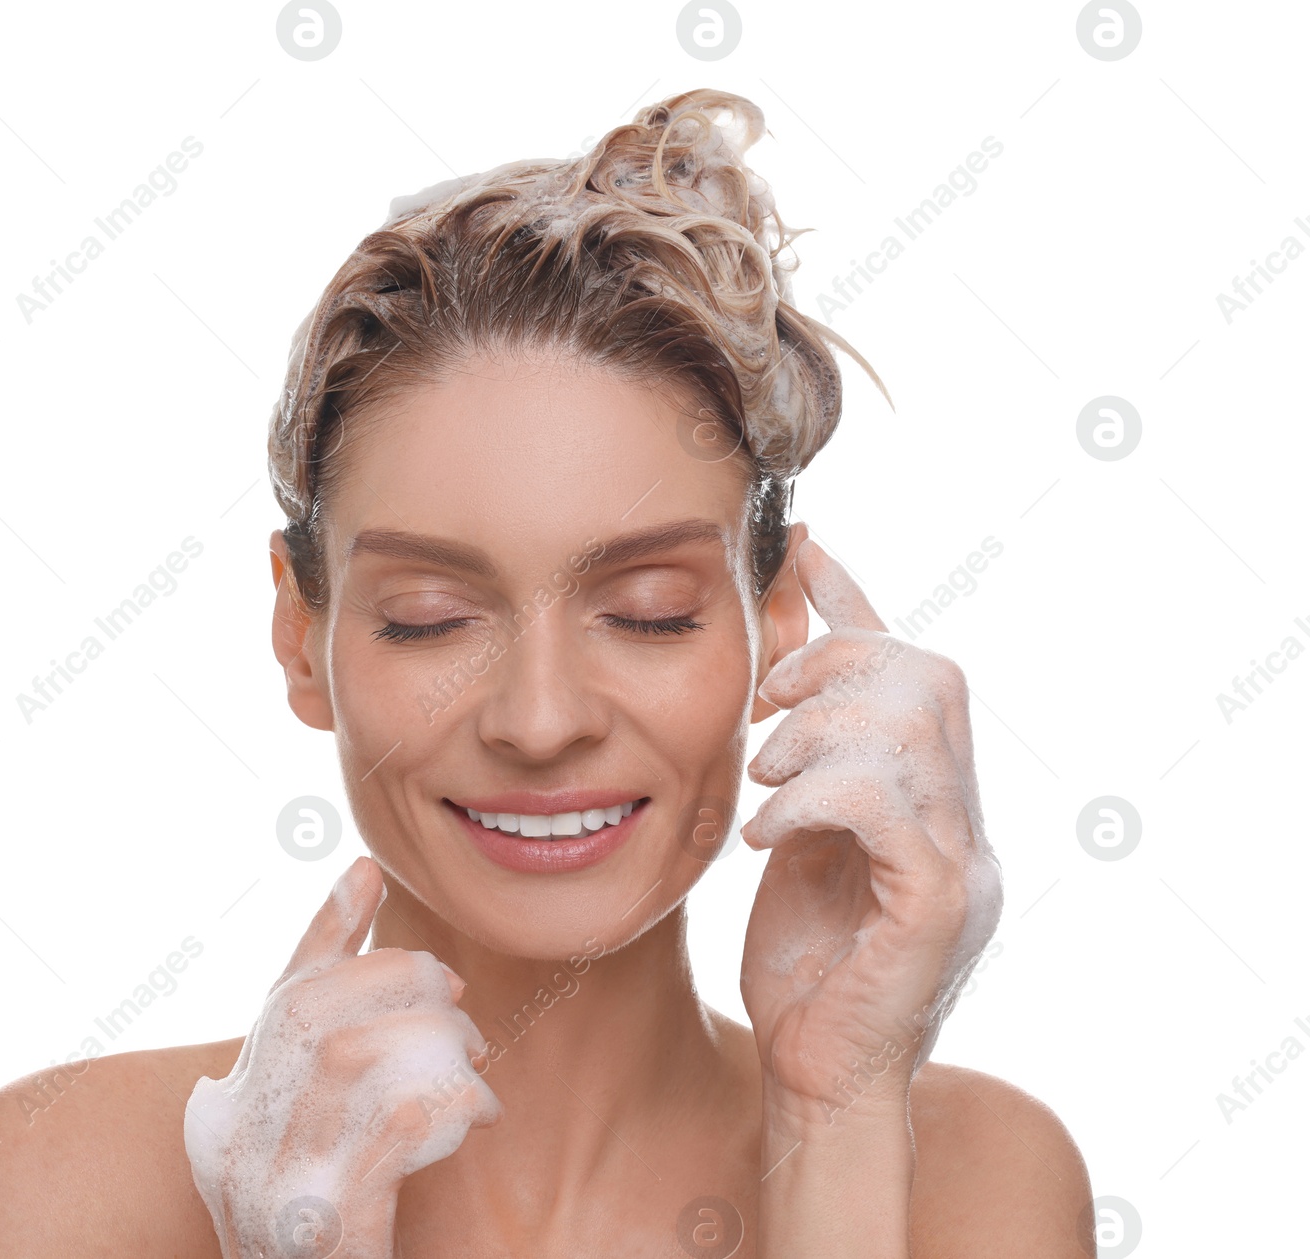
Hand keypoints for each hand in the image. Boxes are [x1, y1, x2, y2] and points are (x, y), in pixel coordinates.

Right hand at [184, 856, 502, 1258]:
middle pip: (309, 1016)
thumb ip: (337, 1075)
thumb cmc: (330, 1243)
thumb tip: (380, 995)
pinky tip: (475, 1110)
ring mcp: (268, 1187)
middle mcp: (233, 1146)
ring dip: (422, 1040)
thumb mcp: (319, 1151)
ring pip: (344, 1058)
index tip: (368, 869)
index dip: (323, 930)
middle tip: (451, 993)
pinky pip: (384, 1132)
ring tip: (470, 1055)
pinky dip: (438, 1104)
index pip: (276, 1002)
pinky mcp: (320, 1228)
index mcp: (229, 1119)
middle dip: (389, 983)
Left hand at [738, 537, 1001, 1122]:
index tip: (799, 547)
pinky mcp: (940, 906)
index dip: (856, 600)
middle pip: (925, 674)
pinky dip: (813, 800)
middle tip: (766, 706)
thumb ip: (798, 750)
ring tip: (764, 781)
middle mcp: (964, 817)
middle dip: (832, 666)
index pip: (910, 668)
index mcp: (932, 794)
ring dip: (815, 734)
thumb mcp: (791, 830)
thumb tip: (774, 665)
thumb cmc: (804, 958)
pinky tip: (767, 835)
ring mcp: (964, 859)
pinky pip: (887, 806)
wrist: (818, 1074)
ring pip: (910, 726)